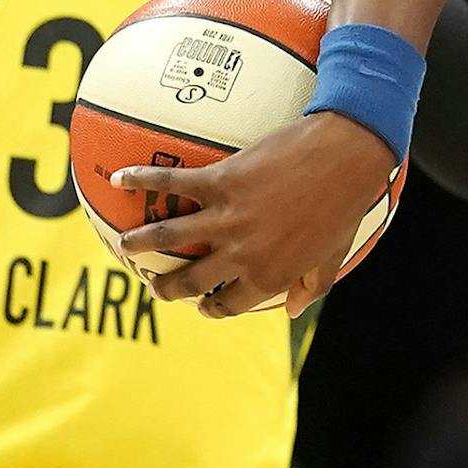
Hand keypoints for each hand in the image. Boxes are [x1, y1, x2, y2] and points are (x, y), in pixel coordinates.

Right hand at [112, 113, 396, 318]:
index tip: (203, 304)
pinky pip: (170, 184)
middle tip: (155, 284)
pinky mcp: (219, 182)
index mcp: (269, 275)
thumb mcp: (333, 254)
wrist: (346, 155)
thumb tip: (292, 311)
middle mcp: (241, 253)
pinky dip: (141, 181)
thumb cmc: (346, 203)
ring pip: (166, 238)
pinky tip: (120, 179)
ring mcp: (226, 218)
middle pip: (189, 280)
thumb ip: (311, 286)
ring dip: (139, 244)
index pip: (229, 303)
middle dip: (166, 288)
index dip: (213, 308)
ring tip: (124, 245)